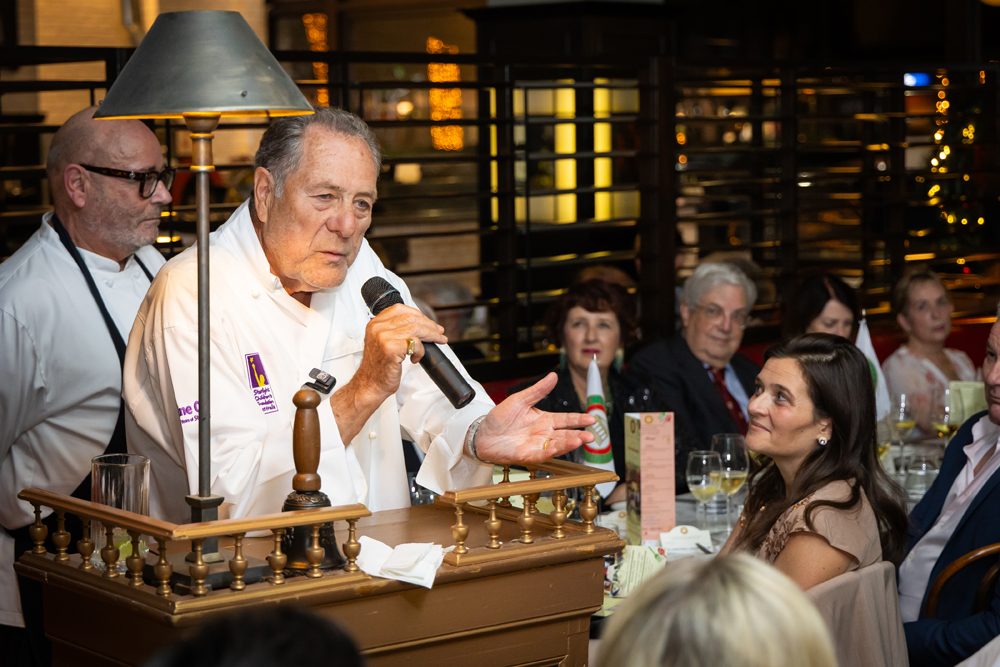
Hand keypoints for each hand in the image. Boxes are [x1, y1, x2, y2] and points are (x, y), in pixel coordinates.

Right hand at [330, 304, 445, 443]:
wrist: (370, 385)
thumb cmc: (379, 367)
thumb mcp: (383, 342)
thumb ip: (396, 330)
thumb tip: (421, 325)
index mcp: (375, 323)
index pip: (401, 309)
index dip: (419, 315)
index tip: (430, 323)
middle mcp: (377, 327)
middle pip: (411, 318)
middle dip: (430, 325)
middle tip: (440, 334)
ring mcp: (383, 337)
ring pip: (415, 328)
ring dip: (431, 335)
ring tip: (437, 341)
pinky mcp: (390, 349)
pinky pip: (415, 344)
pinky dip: (421, 351)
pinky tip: (416, 359)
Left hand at [474, 372, 595, 464]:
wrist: (482, 432)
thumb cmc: (500, 417)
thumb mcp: (520, 399)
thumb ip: (537, 390)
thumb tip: (553, 375)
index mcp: (544, 420)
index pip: (565, 419)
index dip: (578, 419)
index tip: (591, 419)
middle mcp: (543, 434)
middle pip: (565, 435)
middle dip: (579, 435)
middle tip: (591, 436)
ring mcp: (536, 445)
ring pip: (556, 446)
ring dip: (568, 444)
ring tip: (580, 441)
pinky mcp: (525, 455)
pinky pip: (539, 454)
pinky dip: (548, 452)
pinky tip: (555, 449)